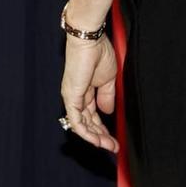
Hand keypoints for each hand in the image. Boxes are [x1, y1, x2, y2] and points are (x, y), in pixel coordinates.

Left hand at [59, 0, 118, 151]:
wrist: (90, 39)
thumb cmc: (99, 52)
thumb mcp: (109, 79)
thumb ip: (107, 96)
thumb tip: (108, 111)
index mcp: (85, 91)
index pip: (93, 116)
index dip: (103, 129)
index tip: (115, 139)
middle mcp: (76, 96)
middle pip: (88, 123)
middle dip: (101, 137)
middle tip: (113, 147)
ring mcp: (72, 97)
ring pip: (81, 125)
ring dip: (95, 138)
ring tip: (109, 146)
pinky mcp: (71, 96)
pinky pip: (76, 120)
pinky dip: (86, 133)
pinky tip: (97, 141)